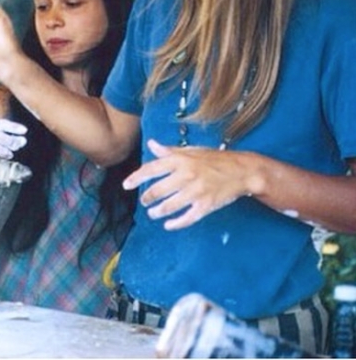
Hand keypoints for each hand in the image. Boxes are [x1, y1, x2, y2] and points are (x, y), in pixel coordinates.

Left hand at [123, 139, 255, 229]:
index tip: (126, 185)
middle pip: (157, 191)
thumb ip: (169, 151)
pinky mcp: (206, 205)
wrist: (243, 170)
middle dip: (147, 199)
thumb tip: (151, 144)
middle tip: (144, 202)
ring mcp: (196, 192)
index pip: (151, 169)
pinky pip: (186, 218)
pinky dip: (175, 224)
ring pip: (169, 207)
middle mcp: (186, 175)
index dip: (136, 178)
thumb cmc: (215, 159)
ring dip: (157, 212)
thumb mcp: (192, 151)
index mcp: (180, 160)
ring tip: (153, 213)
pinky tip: (168, 225)